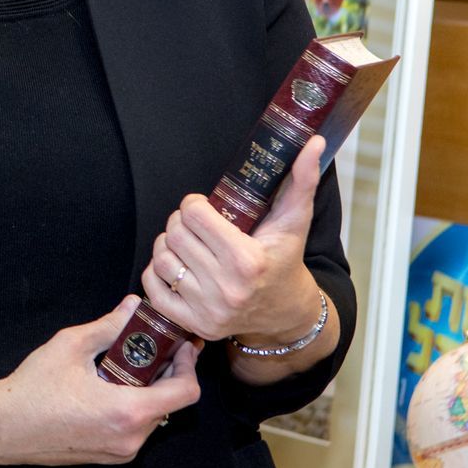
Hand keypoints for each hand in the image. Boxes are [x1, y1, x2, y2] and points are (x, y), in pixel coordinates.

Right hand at [0, 295, 202, 466]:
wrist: (3, 428)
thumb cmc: (32, 390)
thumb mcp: (71, 346)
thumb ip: (109, 326)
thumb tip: (133, 307)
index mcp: (128, 412)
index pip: (186, 392)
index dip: (189, 364)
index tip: (180, 345)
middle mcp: (132, 438)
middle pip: (171, 403)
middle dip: (166, 372)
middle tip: (152, 346)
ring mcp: (122, 451)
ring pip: (153, 416)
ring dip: (148, 390)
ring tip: (124, 365)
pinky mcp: (110, 456)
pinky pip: (136, 429)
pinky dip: (132, 406)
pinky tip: (109, 387)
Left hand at [142, 134, 324, 345]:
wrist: (287, 315)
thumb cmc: (285, 261)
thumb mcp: (294, 221)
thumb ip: (302, 180)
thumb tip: (314, 142)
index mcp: (247, 261)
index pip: (193, 215)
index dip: (194, 204)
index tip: (204, 207)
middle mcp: (226, 288)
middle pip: (174, 235)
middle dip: (180, 222)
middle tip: (195, 224)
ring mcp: (208, 310)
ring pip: (160, 259)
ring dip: (167, 245)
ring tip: (188, 244)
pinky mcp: (194, 324)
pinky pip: (153, 289)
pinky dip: (158, 272)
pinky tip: (178, 266)